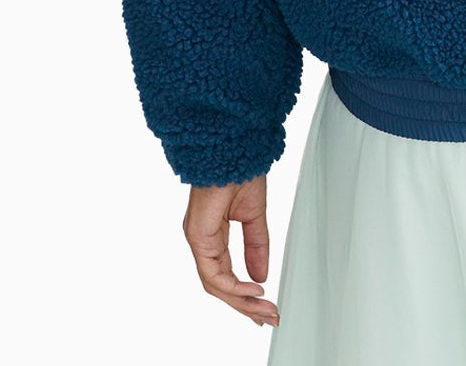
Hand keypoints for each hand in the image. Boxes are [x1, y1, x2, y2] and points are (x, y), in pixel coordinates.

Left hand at [184, 174, 280, 326]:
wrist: (234, 148)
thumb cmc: (240, 170)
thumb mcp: (254, 216)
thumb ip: (256, 246)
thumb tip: (260, 275)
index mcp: (212, 234)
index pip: (225, 274)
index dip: (244, 294)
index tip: (265, 305)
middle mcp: (202, 240)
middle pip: (220, 285)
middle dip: (245, 305)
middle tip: (268, 317)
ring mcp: (198, 240)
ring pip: (216, 284)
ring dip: (241, 301)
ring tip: (264, 309)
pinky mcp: (198, 237)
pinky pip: (213, 273)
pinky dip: (234, 285)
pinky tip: (252, 290)